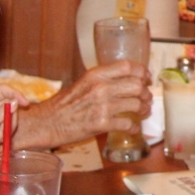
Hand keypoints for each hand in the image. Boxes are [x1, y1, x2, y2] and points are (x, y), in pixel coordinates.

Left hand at [0, 84, 29, 191]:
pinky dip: (5, 135)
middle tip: (3, 135)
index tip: (25, 104)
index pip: (2, 90)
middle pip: (9, 105)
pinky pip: (7, 126)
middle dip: (9, 120)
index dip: (15, 94)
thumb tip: (15, 103)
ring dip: (6, 130)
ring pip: (9, 117)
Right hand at [12, 61, 151, 149]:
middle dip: (146, 92)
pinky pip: (127, 124)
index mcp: (96, 74)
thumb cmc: (64, 104)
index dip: (142, 72)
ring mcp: (102, 106)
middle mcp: (101, 88)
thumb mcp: (83, 83)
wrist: (47, 123)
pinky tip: (132, 128)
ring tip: (142, 112)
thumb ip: (103, 80)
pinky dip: (134, 127)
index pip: (128, 66)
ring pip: (136, 104)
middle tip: (146, 98)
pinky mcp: (101, 124)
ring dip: (143, 109)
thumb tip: (126, 81)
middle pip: (137, 85)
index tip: (147, 78)